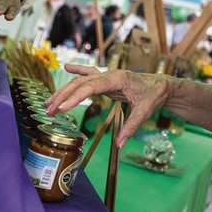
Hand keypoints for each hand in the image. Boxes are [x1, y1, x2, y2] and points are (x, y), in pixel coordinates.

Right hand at [45, 64, 170, 148]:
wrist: (162, 85)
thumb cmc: (154, 95)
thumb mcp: (144, 111)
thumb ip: (131, 127)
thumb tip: (120, 145)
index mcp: (118, 79)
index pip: (91, 86)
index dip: (75, 97)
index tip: (62, 108)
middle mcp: (110, 75)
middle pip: (81, 83)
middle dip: (64, 96)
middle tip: (49, 110)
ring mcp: (108, 76)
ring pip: (82, 80)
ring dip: (65, 90)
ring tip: (49, 102)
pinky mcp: (108, 80)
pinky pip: (90, 74)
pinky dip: (78, 70)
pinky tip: (67, 67)